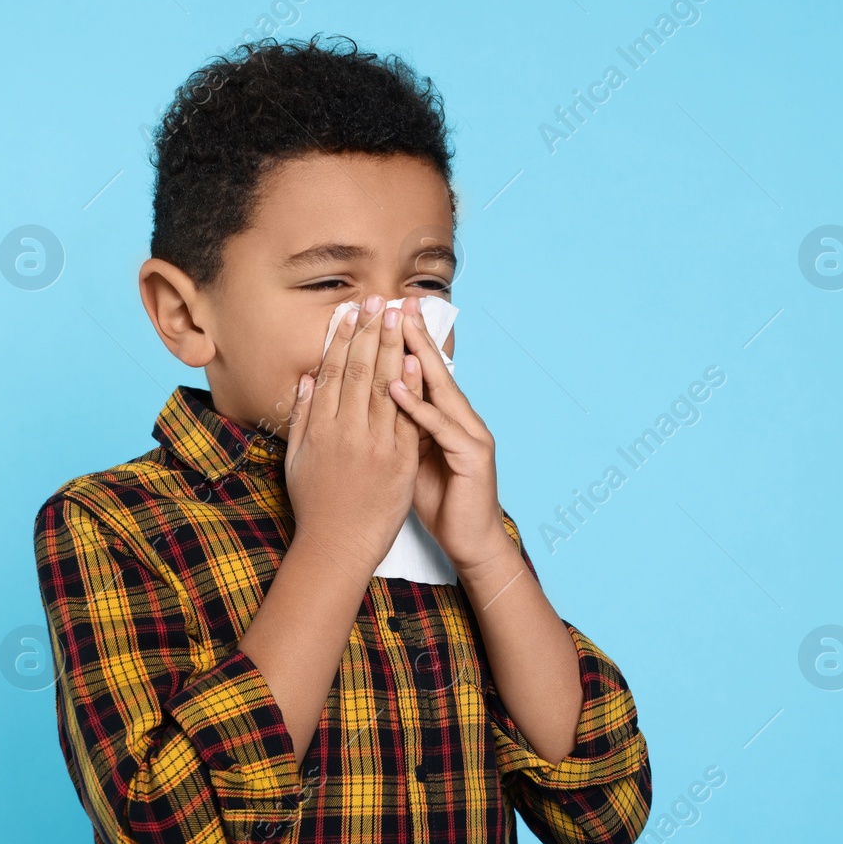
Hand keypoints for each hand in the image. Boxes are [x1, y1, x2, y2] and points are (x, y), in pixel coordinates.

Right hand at [284, 295, 419, 584]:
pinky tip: (416, 361)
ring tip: (398, 317)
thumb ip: (303, 417)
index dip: (342, 338)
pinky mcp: (399, 461)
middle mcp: (345, 432)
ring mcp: (374, 446)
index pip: (332, 372)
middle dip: (370, 332)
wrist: (338, 546)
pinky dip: (412, 388)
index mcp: (319, 428)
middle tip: (379, 300)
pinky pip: (407, 417)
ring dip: (392, 348)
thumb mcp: (297, 459)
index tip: (351, 311)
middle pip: (359, 371)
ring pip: (384, 387)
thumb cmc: (315, 505)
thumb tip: (308, 379)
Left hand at [388, 300, 511, 571]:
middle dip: (415, 336)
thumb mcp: (412, 457)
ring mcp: (471, 435)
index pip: (423, 372)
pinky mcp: (473, 457)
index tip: (383, 313)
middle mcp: (462, 420)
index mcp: (446, 419)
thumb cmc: (440, 500)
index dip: (405, 342)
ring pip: (440, 391)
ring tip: (396, 331)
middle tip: (397, 302)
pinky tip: (397, 388)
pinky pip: (441, 427)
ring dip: (418, 360)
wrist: (470, 540)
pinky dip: (418, 406)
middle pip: (435, 371)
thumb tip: (369, 401)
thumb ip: (398, 426)